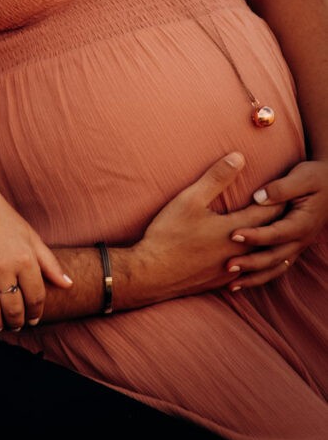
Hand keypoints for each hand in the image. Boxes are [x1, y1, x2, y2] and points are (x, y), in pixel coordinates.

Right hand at [0, 180, 71, 331]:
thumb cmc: (1, 218)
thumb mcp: (29, 236)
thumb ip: (49, 262)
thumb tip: (68, 285)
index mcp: (24, 257)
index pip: (35, 298)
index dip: (35, 313)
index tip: (32, 319)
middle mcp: (1, 266)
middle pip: (13, 309)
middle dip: (16, 321)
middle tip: (14, 324)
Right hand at [115, 152, 284, 309]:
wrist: (152, 273)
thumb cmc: (169, 234)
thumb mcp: (190, 199)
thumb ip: (216, 178)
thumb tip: (239, 157)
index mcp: (234, 231)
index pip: (267, 213)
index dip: (279, 200)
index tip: (288, 190)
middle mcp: (239, 254)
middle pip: (268, 236)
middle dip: (278, 221)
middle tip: (287, 208)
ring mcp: (230, 271)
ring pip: (260, 258)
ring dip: (269, 245)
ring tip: (277, 235)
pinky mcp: (220, 282)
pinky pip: (247, 273)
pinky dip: (255, 263)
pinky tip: (251, 261)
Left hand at [226, 159, 327, 288]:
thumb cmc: (314, 177)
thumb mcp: (301, 177)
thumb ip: (280, 188)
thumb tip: (258, 198)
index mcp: (302, 223)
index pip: (276, 233)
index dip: (255, 235)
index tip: (233, 234)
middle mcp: (300, 240)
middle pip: (274, 257)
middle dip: (251, 264)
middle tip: (227, 266)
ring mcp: (296, 246)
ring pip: (275, 268)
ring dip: (254, 277)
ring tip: (231, 285)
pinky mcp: (291, 248)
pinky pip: (276, 267)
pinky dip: (260, 276)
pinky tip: (242, 281)